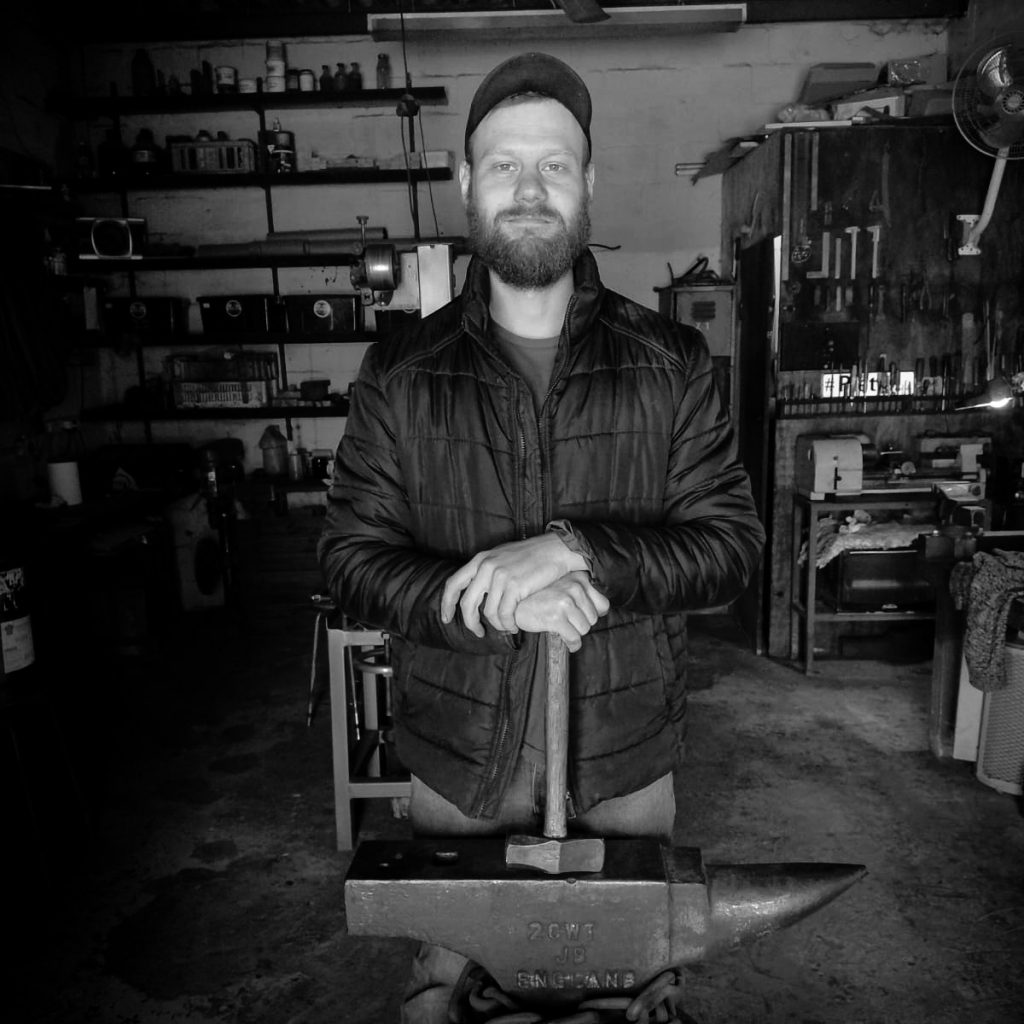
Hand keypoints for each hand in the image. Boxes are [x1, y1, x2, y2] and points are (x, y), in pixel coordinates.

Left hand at [440, 534, 587, 636]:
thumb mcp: (501, 556)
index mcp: (480, 559)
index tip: (447, 618)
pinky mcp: (515, 586)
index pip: (453, 584)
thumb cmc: (531, 555)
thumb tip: (475, 589)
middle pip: (468, 604)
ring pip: (489, 613)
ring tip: (507, 626)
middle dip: (471, 623)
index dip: (447, 603)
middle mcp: (486, 567)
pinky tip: (515, 625)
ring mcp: (500, 576)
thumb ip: (486, 570)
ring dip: (498, 625)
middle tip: (478, 633)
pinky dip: (509, 624)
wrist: (556, 549)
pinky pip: (505, 614)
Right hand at [512, 572, 609, 651]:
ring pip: (585, 629)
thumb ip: (581, 593)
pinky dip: (572, 644)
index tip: (583, 618)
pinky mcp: (556, 617)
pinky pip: (574, 638)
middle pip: (594, 618)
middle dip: (582, 625)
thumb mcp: (562, 586)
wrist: (512, 601)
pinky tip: (567, 643)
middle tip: (568, 624)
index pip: (603, 604)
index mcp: (578, 578)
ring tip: (564, 630)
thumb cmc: (537, 596)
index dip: (594, 615)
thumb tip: (602, 612)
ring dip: (575, 634)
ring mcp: (565, 601)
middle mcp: (574, 587)